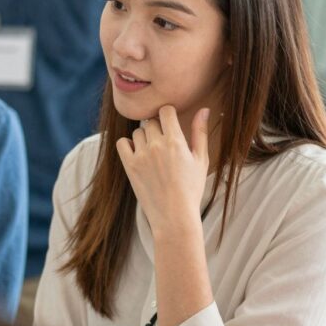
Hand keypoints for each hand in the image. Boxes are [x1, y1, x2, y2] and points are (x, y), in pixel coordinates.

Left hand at [116, 106, 209, 234]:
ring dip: (144, 138)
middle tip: (164, 144)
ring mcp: (141, 155)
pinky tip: (138, 154)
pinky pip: (122, 143)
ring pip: (138, 132)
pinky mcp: (129, 166)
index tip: (171, 124)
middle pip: (151, 121)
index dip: (168, 115)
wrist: (174, 216)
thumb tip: (204, 109)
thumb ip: (200, 132)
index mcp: (175, 141)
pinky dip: (128, 145)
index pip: (165, 111)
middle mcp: (156, 145)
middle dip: (157, 129)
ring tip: (153, 153)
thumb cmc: (191, 189)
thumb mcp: (201, 160)